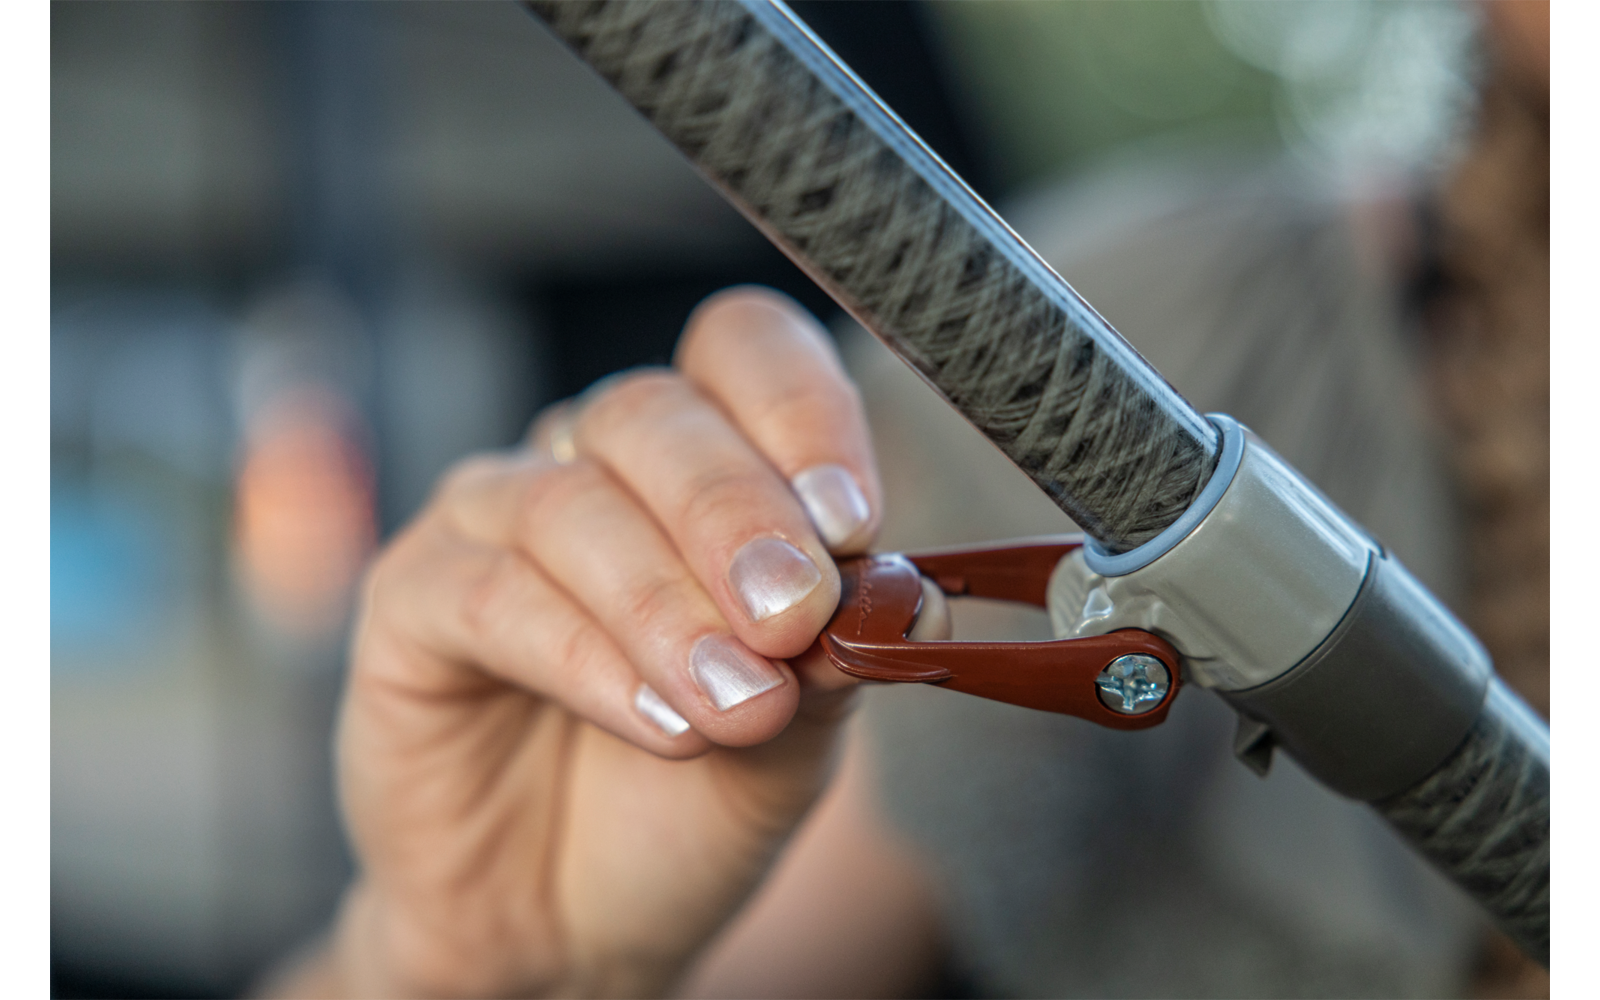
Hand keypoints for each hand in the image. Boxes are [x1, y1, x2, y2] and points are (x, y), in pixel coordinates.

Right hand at [294, 289, 885, 996]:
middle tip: (792, 615)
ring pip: (572, 503)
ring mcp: (492, 521)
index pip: (740, 353)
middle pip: (653, 415)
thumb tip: (906, 591)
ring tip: (738, 704)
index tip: (852, 521)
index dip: (799, 411)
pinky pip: (494, 595)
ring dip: (669, 607)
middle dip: (737, 514)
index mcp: (700, 460)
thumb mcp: (798, 732)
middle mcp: (592, 465)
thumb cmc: (687, 802)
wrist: (575, 922)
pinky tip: (658, 723)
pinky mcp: (412, 598)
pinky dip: (588, 657)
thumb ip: (839, 649)